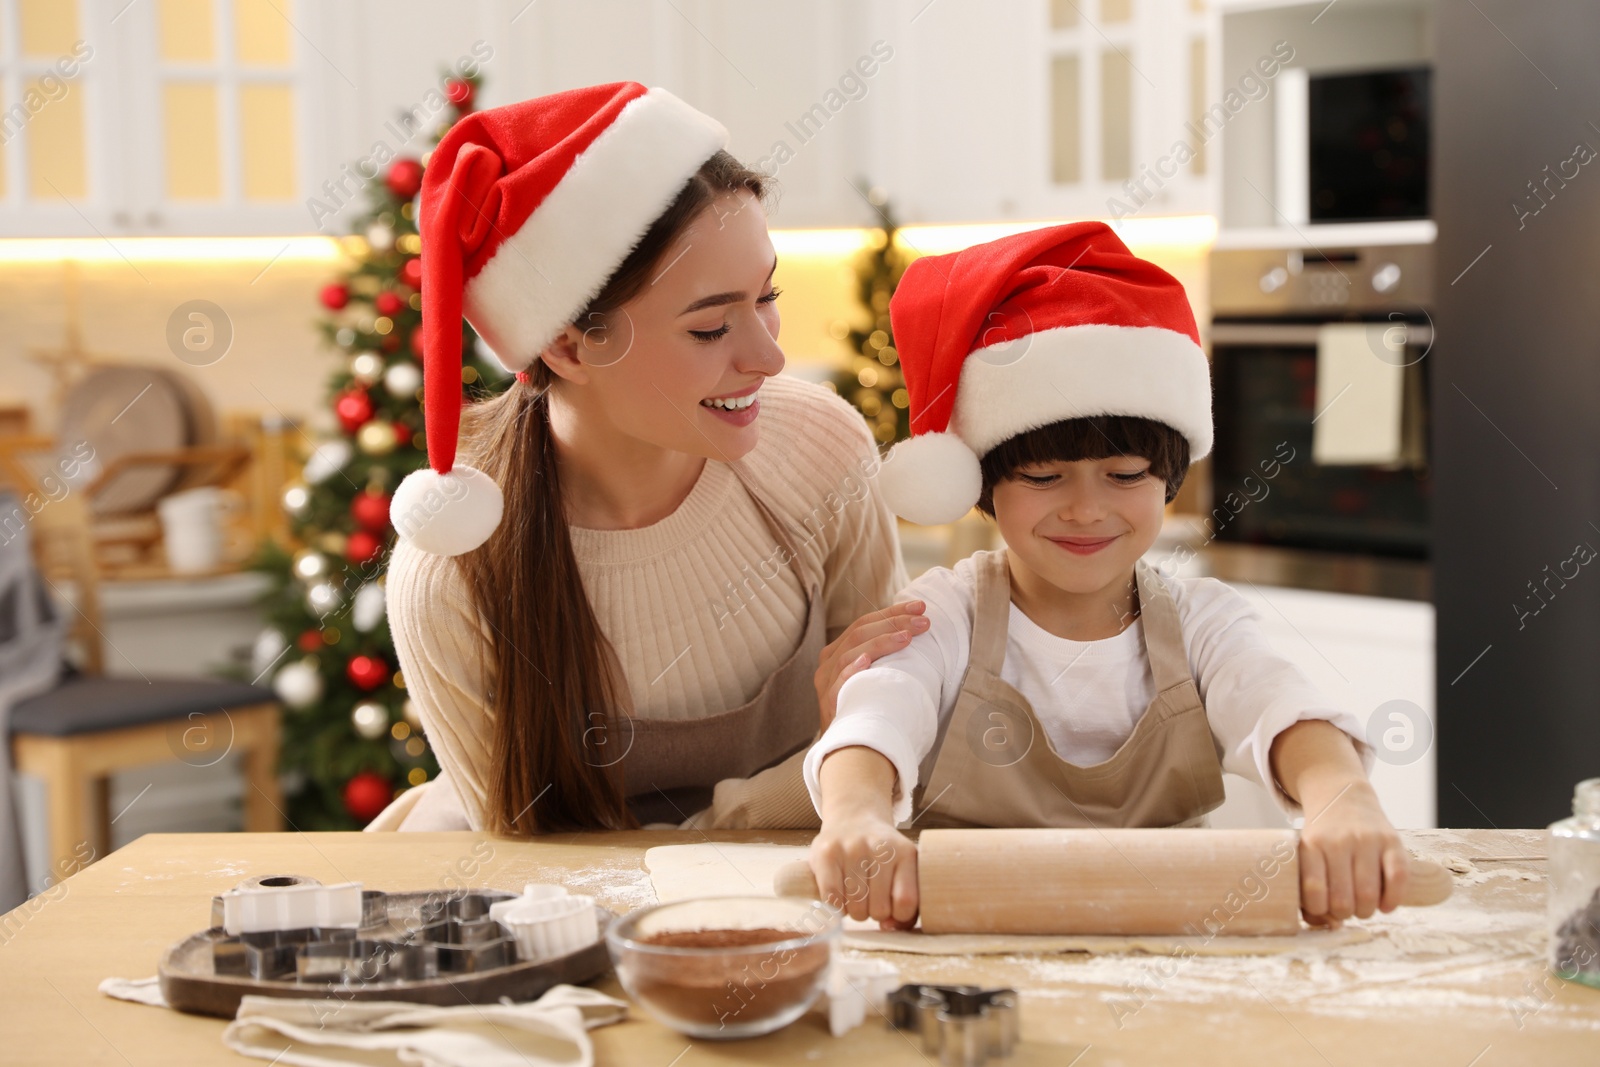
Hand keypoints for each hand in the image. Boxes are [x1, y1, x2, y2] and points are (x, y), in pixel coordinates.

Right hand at [809, 812, 918, 928]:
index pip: (906, 902)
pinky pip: (832, 899)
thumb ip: (904, 903)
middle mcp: (880, 847)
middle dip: (873, 913)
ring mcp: (852, 847)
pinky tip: (839, 899)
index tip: (891, 911)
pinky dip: (836, 908)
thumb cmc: (880, 856)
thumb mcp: (902, 869)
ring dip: (854, 912)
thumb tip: (887, 928)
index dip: (898, 916)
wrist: (853, 819)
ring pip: (856, 907)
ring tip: (854, 897)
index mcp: (906, 853)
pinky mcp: (827, 852)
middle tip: (869, 901)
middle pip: (879, 908)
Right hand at [814, 601, 927, 730]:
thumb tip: (916, 635)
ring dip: (880, 642)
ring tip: (907, 637)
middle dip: (894, 622)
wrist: (848, 750)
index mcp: (839, 653)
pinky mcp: (828, 704)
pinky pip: (837, 683)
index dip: (892, 612)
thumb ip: (883, 658)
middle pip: (859, 632)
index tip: (920, 607)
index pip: (865, 623)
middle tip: (923, 621)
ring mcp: (826, 683)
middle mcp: (828, 664)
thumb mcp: (873, 678)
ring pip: (850, 652)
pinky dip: (851, 670)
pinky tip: (866, 661)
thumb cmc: (867, 710)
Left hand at [1268, 719, 1408, 925]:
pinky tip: (1385, 906)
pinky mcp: (1392, 841)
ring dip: (1366, 912)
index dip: (1318, 910)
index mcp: (1312, 844)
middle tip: (1345, 910)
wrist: (1344, 799)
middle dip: (1344, 914)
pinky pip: (1398, 879)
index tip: (1322, 909)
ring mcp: (1367, 840)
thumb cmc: (1322, 838)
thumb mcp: (1305, 853)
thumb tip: (1322, 924)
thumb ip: (1307, 888)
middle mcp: (1339, 841)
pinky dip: (1392, 901)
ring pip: (1369, 894)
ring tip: (1363, 908)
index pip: (1313, 889)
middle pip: (1343, 898)